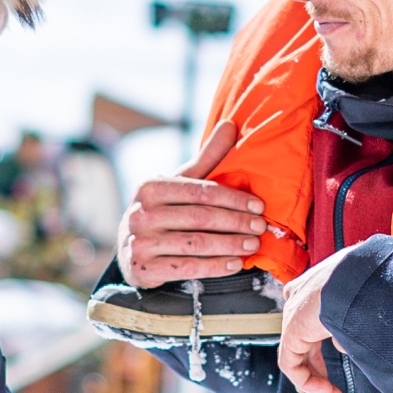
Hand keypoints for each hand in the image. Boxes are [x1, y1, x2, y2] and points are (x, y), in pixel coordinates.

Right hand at [116, 121, 266, 288]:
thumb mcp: (180, 184)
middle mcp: (141, 212)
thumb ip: (206, 158)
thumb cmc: (164, 211)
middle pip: (200, 217)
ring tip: (253, 245)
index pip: (200, 191)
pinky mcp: (143, 268)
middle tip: (261, 227)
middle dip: (236, 222)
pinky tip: (235, 263)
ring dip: (230, 245)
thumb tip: (231, 124)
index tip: (259, 206)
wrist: (131, 251)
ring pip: (196, 243)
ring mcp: (140, 242)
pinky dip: (215, 266)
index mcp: (150, 187)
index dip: (233, 198)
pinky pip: (188, 267)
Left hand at [278, 249, 351, 392]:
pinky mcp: (291, 329)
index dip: (321, 354)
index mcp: (316, 287)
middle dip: (318, 374)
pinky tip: (327, 392)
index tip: (332, 374)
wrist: (363, 278)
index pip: (310, 326)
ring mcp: (294, 312)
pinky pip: (291, 364)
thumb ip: (348, 326)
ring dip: (316, 383)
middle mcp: (301, 298)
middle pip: (303, 344)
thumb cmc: (370, 283)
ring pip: (297, 356)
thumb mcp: (361, 306)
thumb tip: (342, 346)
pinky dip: (308, 382)